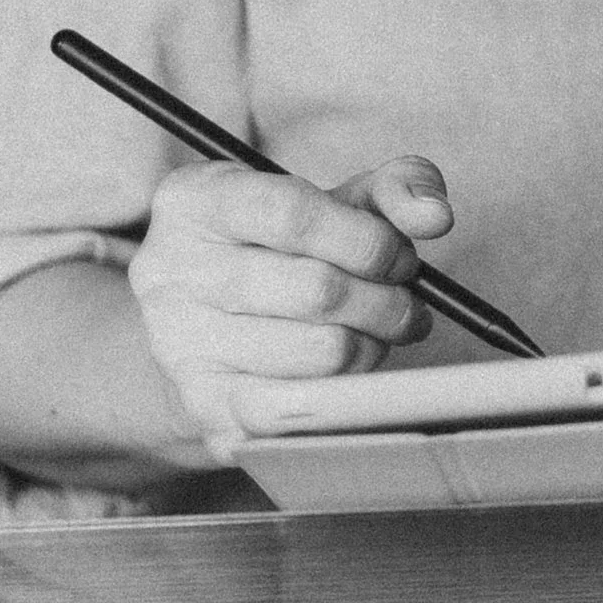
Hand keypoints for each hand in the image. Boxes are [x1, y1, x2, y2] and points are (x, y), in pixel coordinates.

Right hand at [126, 155, 454, 460]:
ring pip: (318, 354)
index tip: (401, 258)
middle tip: (405, 304)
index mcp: (193, 202)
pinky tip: (348, 373)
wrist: (203, 329)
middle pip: (315, 290)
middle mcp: (168, 271)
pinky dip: (343, 394)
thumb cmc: (278, 252)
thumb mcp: (327, 201)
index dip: (368, 239)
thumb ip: (392, 189)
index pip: (294, 213)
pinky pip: (299, 413)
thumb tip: (435, 215)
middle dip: (385, 300)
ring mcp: (177, 345)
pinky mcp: (200, 408)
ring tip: (377, 335)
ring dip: (373, 346)